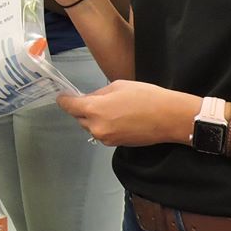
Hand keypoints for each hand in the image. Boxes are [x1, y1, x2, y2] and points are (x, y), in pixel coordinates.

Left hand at [56, 80, 200, 146]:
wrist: (167, 117)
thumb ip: (99, 93)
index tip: (62, 96)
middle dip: (83, 109)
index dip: (64, 100)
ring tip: (112, 108)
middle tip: (95, 99)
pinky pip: (103, 133)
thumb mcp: (118, 86)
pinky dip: (105, 126)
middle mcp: (96, 127)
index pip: (69, 106)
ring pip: (91, 127)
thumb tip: (91, 99)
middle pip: (79, 118)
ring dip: (94, 118)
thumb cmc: (145, 97)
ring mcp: (105, 138)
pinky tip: (119, 118)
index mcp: (94, 109)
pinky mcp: (115, 144)